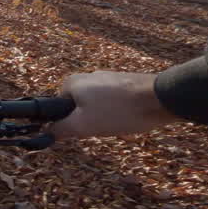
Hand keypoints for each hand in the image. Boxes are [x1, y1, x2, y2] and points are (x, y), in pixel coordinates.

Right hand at [48, 71, 177, 139]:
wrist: (160, 98)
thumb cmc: (119, 111)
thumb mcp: (83, 125)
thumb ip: (61, 129)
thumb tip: (47, 132)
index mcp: (72, 82)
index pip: (58, 109)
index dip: (68, 124)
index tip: (81, 131)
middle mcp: (87, 76)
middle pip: (78, 108)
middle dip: (89, 122)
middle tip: (102, 128)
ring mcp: (107, 78)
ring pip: (97, 107)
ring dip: (105, 119)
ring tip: (119, 122)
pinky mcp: (125, 84)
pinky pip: (114, 103)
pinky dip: (118, 113)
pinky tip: (129, 118)